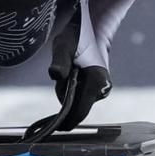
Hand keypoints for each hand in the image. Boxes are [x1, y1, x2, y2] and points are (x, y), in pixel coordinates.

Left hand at [48, 13, 111, 130]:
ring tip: (69, 70)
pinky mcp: (98, 87)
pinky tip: (73, 74)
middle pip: (76, 107)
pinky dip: (73, 89)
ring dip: (68, 92)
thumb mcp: (63, 45)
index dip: (65, 122)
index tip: (53, 129)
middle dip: (65, 98)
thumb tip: (56, 76)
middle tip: (63, 75)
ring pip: (78, 101)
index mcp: (96, 83)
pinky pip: (81, 95)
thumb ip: (59, 61)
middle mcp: (101, 89)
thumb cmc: (77, 35)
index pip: (79, 113)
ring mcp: (101, 89)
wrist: (94, 26)